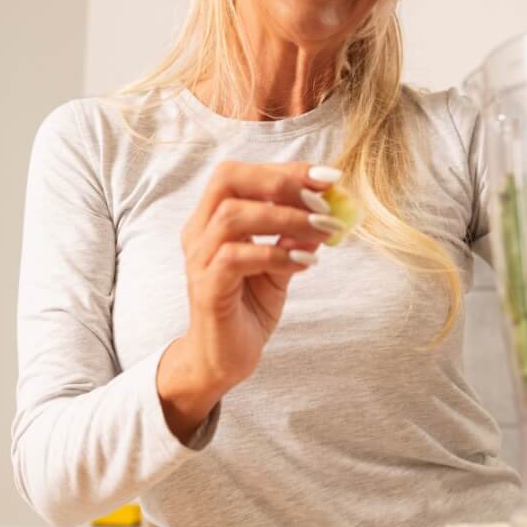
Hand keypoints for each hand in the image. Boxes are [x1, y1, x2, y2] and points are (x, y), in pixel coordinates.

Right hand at [156, 161, 341, 439]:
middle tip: (322, 200)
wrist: (225, 358)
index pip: (242, 173)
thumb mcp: (280, 263)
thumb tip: (327, 206)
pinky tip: (306, 262)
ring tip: (323, 231)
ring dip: (286, 219)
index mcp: (212, 218)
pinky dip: (276, 255)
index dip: (285, 169)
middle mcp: (199, 232)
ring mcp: (199, 260)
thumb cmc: (248, 305)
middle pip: (227, 180)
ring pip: (233, 217)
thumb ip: (294, 235)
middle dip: (280, 182)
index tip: (328, 176)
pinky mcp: (206, 288)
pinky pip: (236, 259)